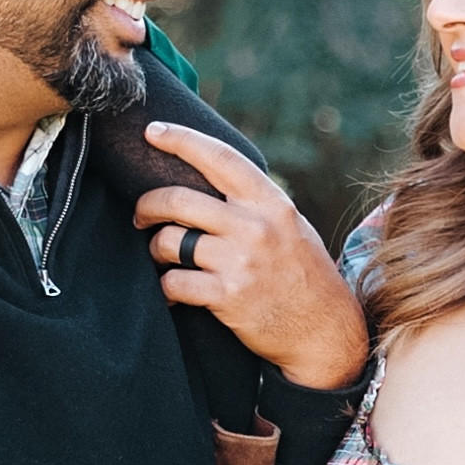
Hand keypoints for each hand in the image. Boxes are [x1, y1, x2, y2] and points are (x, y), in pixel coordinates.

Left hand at [135, 119, 368, 388]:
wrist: (324, 332)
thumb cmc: (303, 276)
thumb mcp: (290, 227)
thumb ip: (254, 203)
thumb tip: (206, 178)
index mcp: (271, 203)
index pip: (219, 158)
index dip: (181, 140)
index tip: (153, 131)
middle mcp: (256, 226)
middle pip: (179, 200)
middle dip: (148, 205)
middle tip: (140, 215)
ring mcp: (240, 261)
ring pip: (169, 242)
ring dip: (156, 250)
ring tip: (164, 258)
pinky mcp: (227, 297)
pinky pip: (173, 282)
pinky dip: (165, 288)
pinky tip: (172, 293)